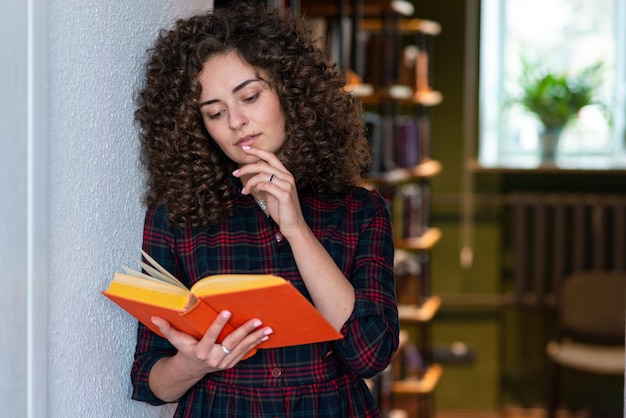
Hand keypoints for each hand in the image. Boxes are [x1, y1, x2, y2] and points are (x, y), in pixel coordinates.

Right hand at [151, 310, 272, 376]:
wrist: (192, 369)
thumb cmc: (185, 349)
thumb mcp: (176, 340)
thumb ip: (167, 328)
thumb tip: (154, 315)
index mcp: (200, 351)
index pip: (211, 336)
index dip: (219, 324)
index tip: (228, 312)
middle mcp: (213, 358)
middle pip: (231, 343)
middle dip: (245, 332)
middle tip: (257, 320)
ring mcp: (224, 363)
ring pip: (242, 348)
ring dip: (255, 338)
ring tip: (267, 328)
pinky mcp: (231, 364)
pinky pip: (245, 352)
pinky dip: (256, 343)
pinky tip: (265, 335)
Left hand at [233, 146, 305, 238]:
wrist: (293, 225)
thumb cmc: (282, 210)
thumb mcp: (273, 193)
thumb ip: (267, 183)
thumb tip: (254, 177)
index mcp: (285, 174)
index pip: (270, 157)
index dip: (257, 151)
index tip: (244, 148)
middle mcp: (287, 177)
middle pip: (264, 164)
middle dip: (247, 167)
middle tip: (236, 173)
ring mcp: (287, 185)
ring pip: (262, 175)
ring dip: (249, 182)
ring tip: (244, 191)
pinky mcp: (284, 194)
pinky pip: (266, 185)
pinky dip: (256, 188)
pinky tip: (253, 193)